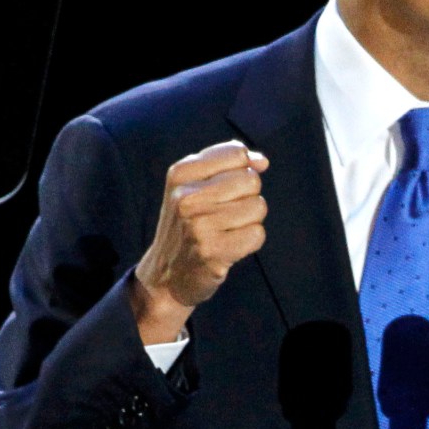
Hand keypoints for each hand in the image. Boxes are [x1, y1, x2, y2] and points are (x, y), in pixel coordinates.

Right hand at [130, 140, 268, 343]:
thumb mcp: (195, 184)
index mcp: (180, 173)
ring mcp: (198, 226)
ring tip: (226, 229)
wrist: (166, 275)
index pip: (236, 153)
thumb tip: (261, 162)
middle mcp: (186, 198)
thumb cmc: (189, 222)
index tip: (229, 185)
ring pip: (258, 206)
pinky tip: (230, 245)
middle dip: (248, 195)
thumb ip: (229, 163)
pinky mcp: (213, 252)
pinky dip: (250, 240)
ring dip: (250, 219)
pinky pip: (257, 234)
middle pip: (251, 180)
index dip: (243, 168)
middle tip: (226, 212)